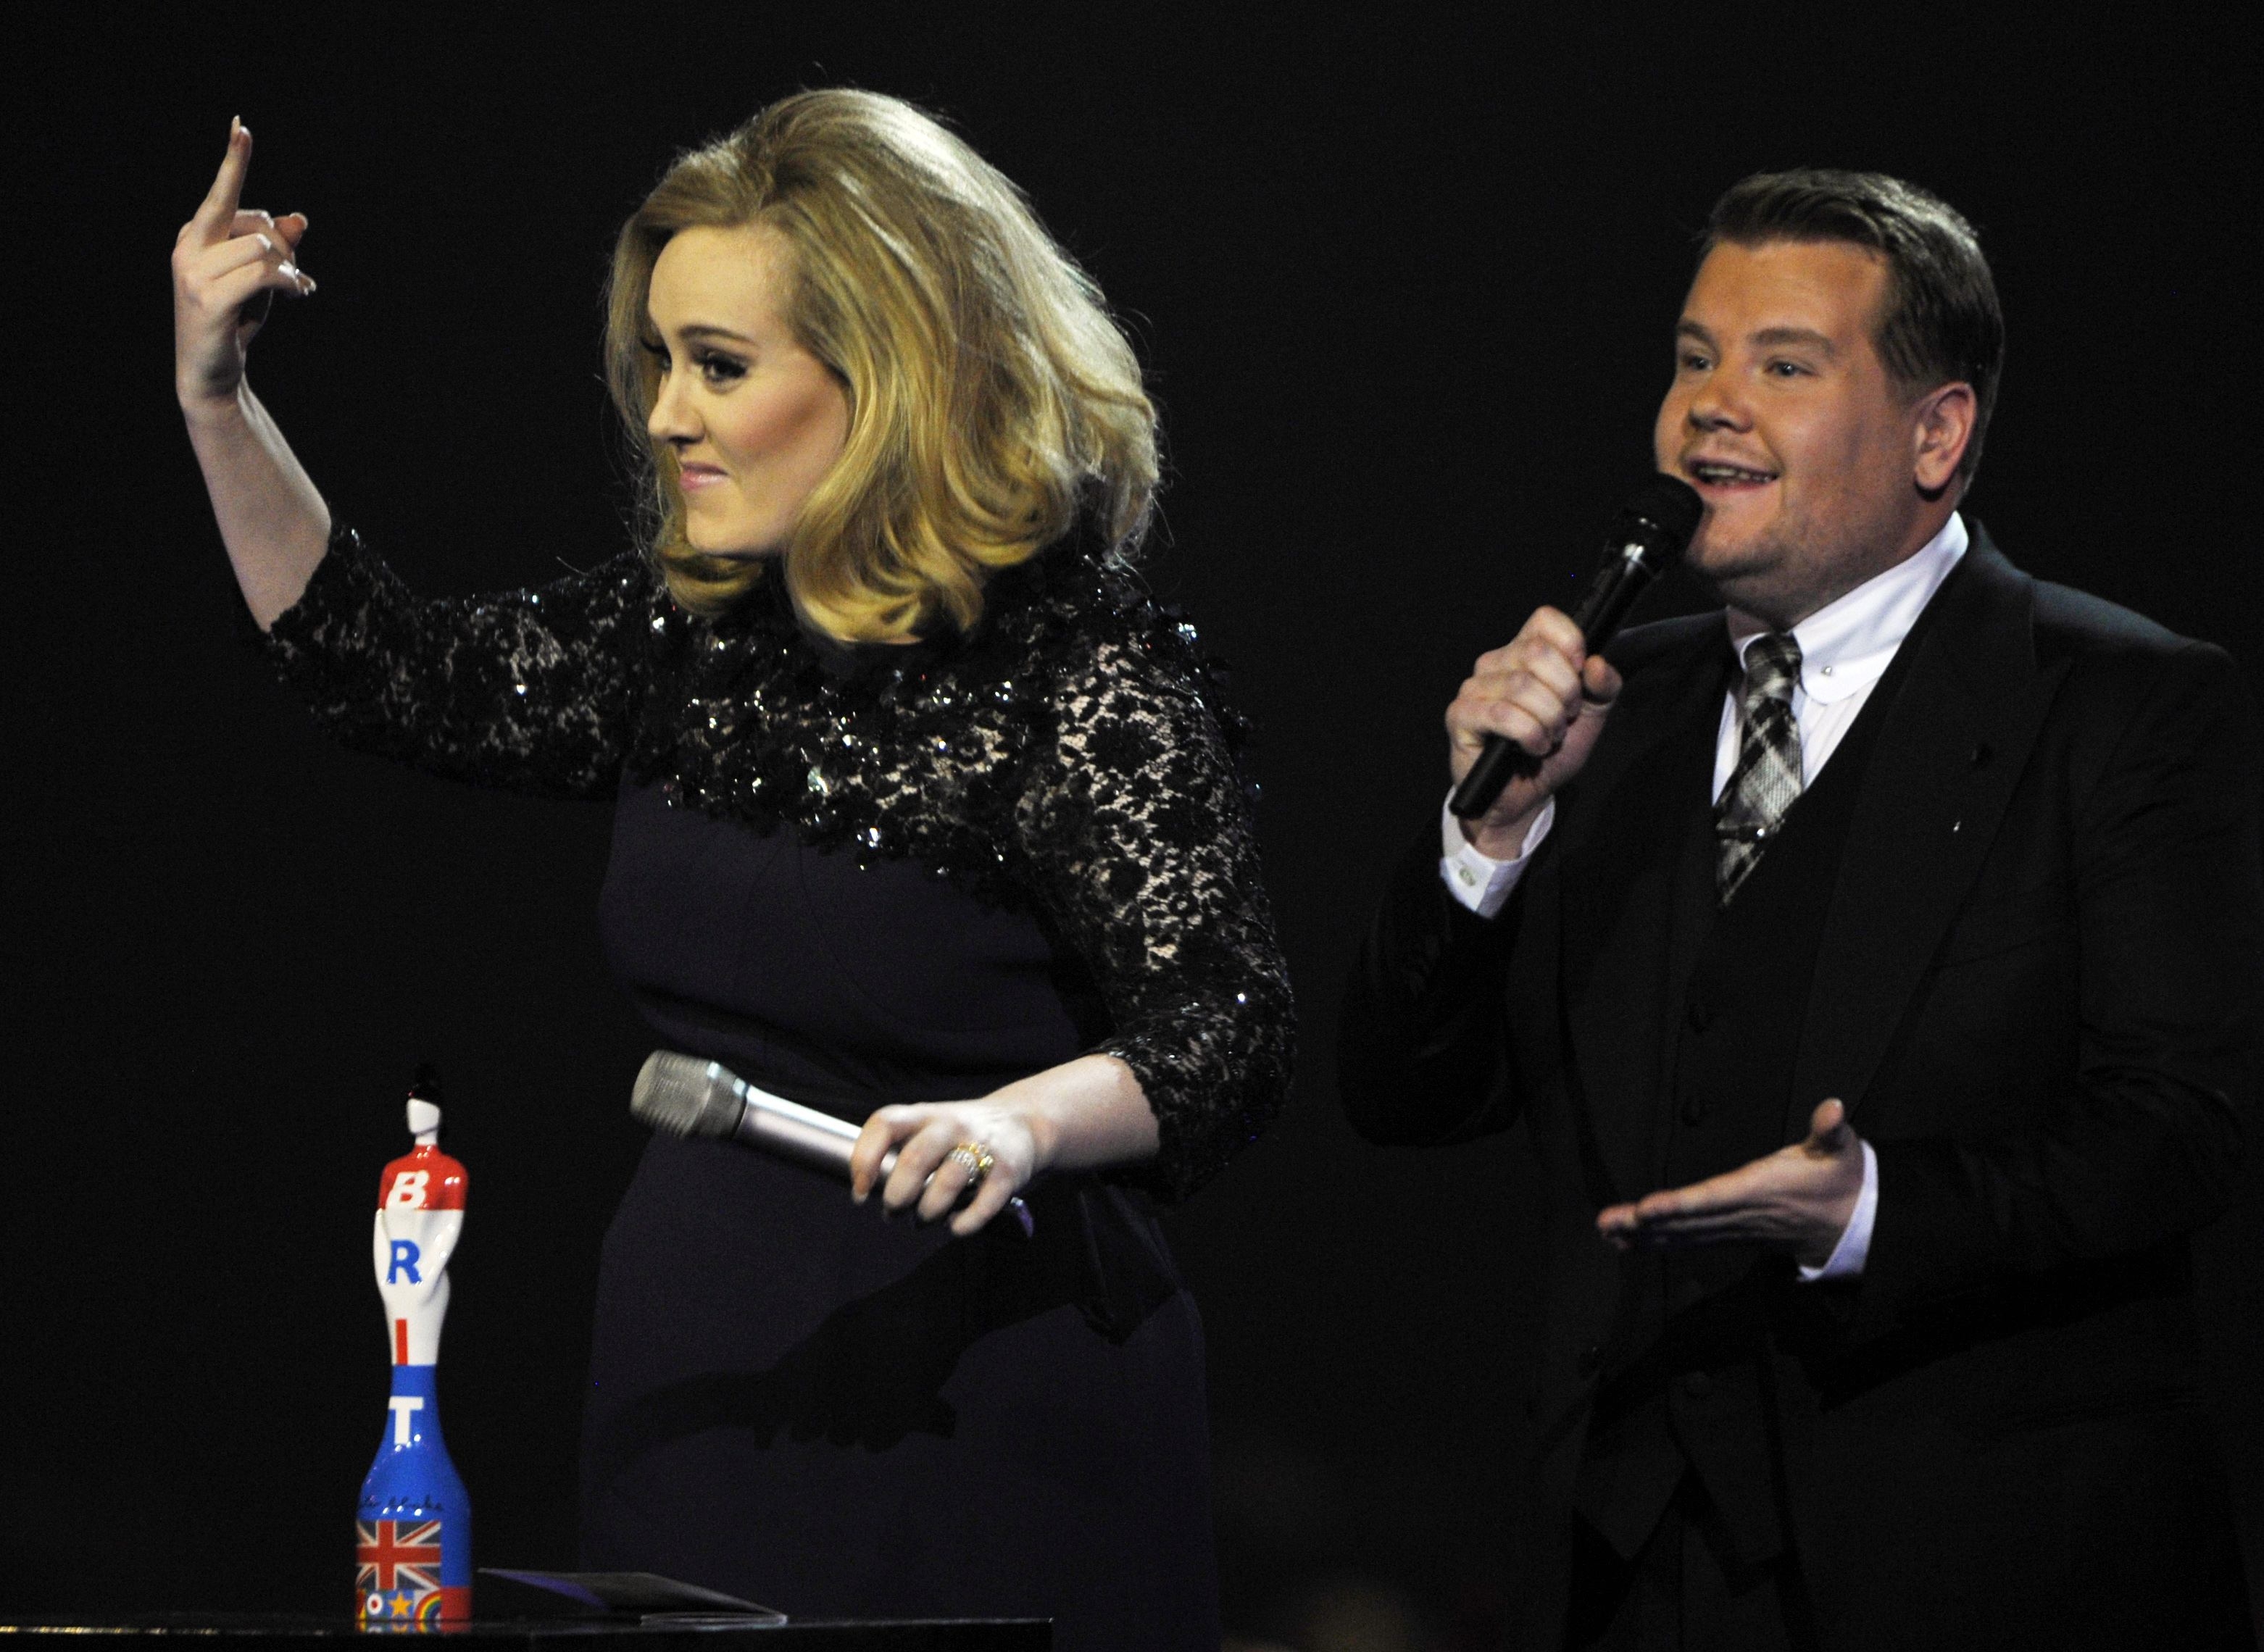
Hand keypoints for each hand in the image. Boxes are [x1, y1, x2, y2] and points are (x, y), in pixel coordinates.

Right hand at [173, 118, 314, 414]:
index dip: (235, 160)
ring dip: (290, 271)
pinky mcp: (207, 299)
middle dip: (284, 246)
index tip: (242, 126)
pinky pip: (262, 273)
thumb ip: (277, 247)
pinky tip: (300, 294)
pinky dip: (289, 282)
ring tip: (294, 289)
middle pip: (254, 221)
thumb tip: (299, 218)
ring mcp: (192, 272)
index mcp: (195, 235)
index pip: (221, 193)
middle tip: (295, 275)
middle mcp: (187, 247)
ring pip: (262, 248)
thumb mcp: (260, 278)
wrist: (212, 372)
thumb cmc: (236, 320)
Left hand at [849, 1098, 1047, 1236]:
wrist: (1022, 1123)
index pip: (885, 1123)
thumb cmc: (960, 1136)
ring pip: (948, 1180)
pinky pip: (984, 1203)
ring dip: (928, 1211)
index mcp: (924, 1115)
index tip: (861, 1192)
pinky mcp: (1007, 1170)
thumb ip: (900, 1152)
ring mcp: (982, 1145)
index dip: (865, 1158)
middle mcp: (951, 1125)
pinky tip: (955, 1227)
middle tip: (893, 1212)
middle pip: (915, 1158)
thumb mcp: (928, 1128)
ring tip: (924, 1221)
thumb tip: (868, 1194)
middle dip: (897, 1196)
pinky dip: (964, 1223)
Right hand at [1448, 606, 1621, 858]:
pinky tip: (1532, 747)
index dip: (1570, 642)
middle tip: (1565, 718)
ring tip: (1549, 738)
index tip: (1580, 674)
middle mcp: (1495, 664)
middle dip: (1565, 691)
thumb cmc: (1550, 753)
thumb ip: (1603, 688)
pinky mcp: (1461, 716)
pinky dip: (1529, 734)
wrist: (1524, 797)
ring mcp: (1474, 689)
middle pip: (1537, 653)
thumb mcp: (1590, 718)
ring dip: (1548, 719)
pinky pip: (1503, 715)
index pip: (1544, 620)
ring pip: (1522, 686)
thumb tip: (1598, 664)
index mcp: (1523, 654)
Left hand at [1595, 1099, 1865, 1270]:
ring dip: (1644, 1235)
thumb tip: (1834, 1107)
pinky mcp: (1732, 1235)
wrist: (1852, 1225)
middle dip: (1646, 1223)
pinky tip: (1630, 1243)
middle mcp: (1742, 1214)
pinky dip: (1660, 1242)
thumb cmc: (1839, 1180)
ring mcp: (1735, 1229)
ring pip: (1684, 1234)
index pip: (1714, 1198)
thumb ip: (1832, 1130)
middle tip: (1607, 1221)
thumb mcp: (1841, 1151)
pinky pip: (1691, 1241)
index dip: (1680, 1205)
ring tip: (1607, 1231)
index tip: (1647, 1207)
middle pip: (1688, 1221)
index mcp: (1761, 1189)